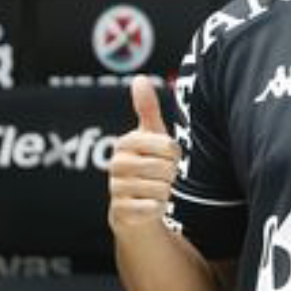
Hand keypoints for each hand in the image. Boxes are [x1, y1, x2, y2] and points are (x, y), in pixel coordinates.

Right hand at [108, 75, 180, 232]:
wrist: (134, 205)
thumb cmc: (146, 163)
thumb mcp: (150, 134)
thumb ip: (147, 107)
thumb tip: (139, 78)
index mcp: (126, 143)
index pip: (169, 147)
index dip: (174, 155)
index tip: (165, 157)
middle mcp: (116, 164)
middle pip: (166, 169)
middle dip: (170, 175)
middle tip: (159, 176)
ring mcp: (116, 189)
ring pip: (161, 189)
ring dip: (164, 192)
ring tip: (153, 189)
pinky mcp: (120, 212)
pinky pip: (152, 208)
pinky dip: (157, 207)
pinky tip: (149, 205)